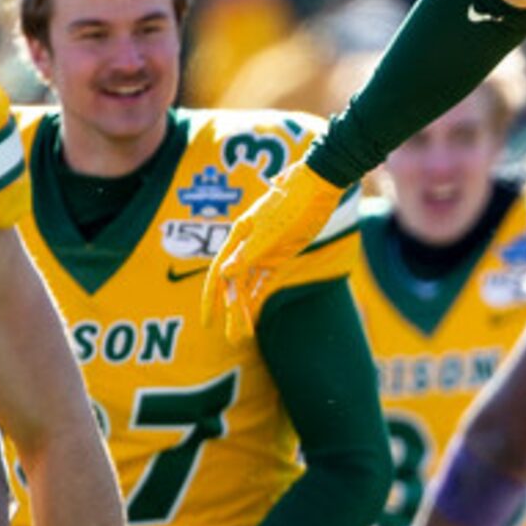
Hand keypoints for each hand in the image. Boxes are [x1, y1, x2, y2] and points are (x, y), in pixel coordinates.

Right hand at [203, 163, 347, 338]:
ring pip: (248, 286)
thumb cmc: (293, 204)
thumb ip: (248, 253)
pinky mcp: (278, 255)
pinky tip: (254, 316)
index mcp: (238, 237)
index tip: (207, 322)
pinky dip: (258, 297)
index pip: (218, 274)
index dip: (211, 299)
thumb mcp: (271, 231)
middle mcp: (245, 246)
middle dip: (231, 312)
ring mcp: (262, 251)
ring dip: (245, 309)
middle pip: (233, 285)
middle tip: (232, 339)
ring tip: (244, 335)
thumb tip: (223, 274)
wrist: (318, 187)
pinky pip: (264, 281)